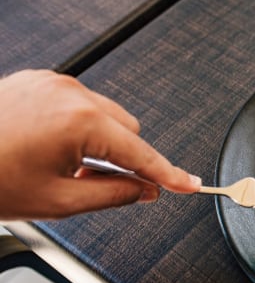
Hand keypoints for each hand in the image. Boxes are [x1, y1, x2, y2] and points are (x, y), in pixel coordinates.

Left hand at [0, 70, 200, 218]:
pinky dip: (78, 128)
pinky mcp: (38, 80)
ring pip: (105, 115)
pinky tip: (51, 150)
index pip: (140, 153)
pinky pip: (79, 103)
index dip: (168, 174)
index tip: (189, 185)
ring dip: (99, 143)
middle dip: (123, 159)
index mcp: (80, 121)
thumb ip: (112, 195)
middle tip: (97, 187)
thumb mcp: (56, 201)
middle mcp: (71, 93)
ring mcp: (53, 83)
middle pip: (128, 130)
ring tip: (62, 169)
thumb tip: (142, 191)